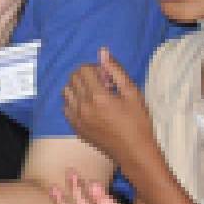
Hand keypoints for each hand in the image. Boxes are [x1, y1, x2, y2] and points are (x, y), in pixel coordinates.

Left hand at [63, 47, 154, 165]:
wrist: (134, 152)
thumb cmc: (138, 122)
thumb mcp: (132, 93)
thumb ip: (116, 71)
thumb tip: (102, 51)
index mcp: (97, 96)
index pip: (83, 70)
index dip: (96, 68)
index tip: (108, 77)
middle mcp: (83, 106)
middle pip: (73, 79)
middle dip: (86, 76)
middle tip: (103, 85)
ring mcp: (77, 119)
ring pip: (66, 92)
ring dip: (78, 88)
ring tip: (95, 95)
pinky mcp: (76, 128)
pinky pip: (66, 108)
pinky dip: (74, 102)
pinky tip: (89, 107)